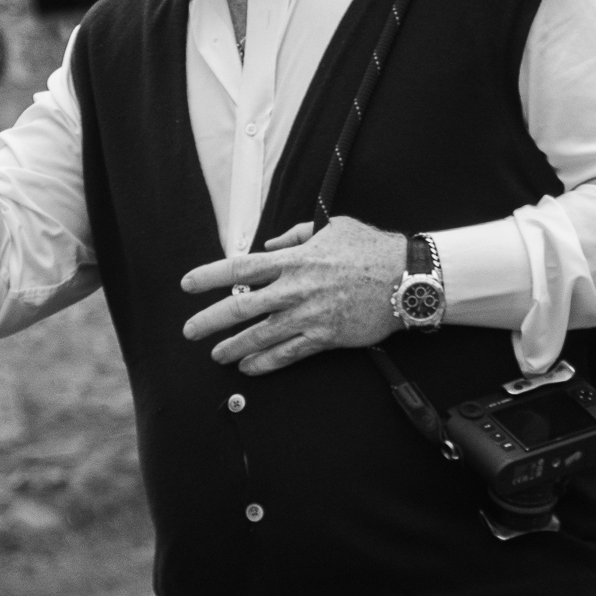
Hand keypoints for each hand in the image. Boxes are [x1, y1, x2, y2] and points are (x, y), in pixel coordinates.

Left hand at [180, 217, 406, 373]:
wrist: (407, 279)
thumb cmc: (372, 250)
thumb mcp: (332, 228)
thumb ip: (296, 236)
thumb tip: (268, 247)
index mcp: (294, 259)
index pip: (240, 267)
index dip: (209, 276)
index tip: (188, 284)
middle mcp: (296, 288)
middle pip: (241, 306)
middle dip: (210, 320)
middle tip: (190, 330)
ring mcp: (309, 314)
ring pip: (261, 335)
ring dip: (234, 347)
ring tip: (217, 355)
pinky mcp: (325, 336)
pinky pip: (289, 353)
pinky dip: (266, 362)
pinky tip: (249, 368)